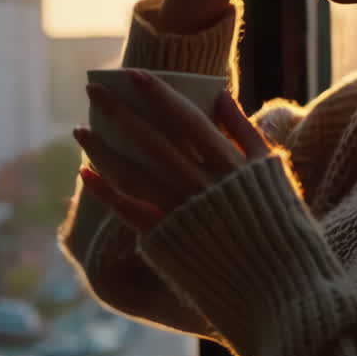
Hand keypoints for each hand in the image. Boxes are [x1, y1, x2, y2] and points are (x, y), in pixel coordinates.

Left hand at [75, 69, 272, 233]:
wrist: (275, 281)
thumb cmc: (277, 218)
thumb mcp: (270, 168)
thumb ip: (244, 130)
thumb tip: (220, 94)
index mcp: (230, 164)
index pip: (188, 119)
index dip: (159, 95)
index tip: (133, 74)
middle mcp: (201, 185)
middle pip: (152, 142)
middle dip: (120, 113)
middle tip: (93, 90)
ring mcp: (182, 213)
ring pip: (134, 174)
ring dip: (103, 150)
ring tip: (79, 130)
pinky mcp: (168, 238)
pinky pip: (130, 212)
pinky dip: (105, 193)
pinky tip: (84, 174)